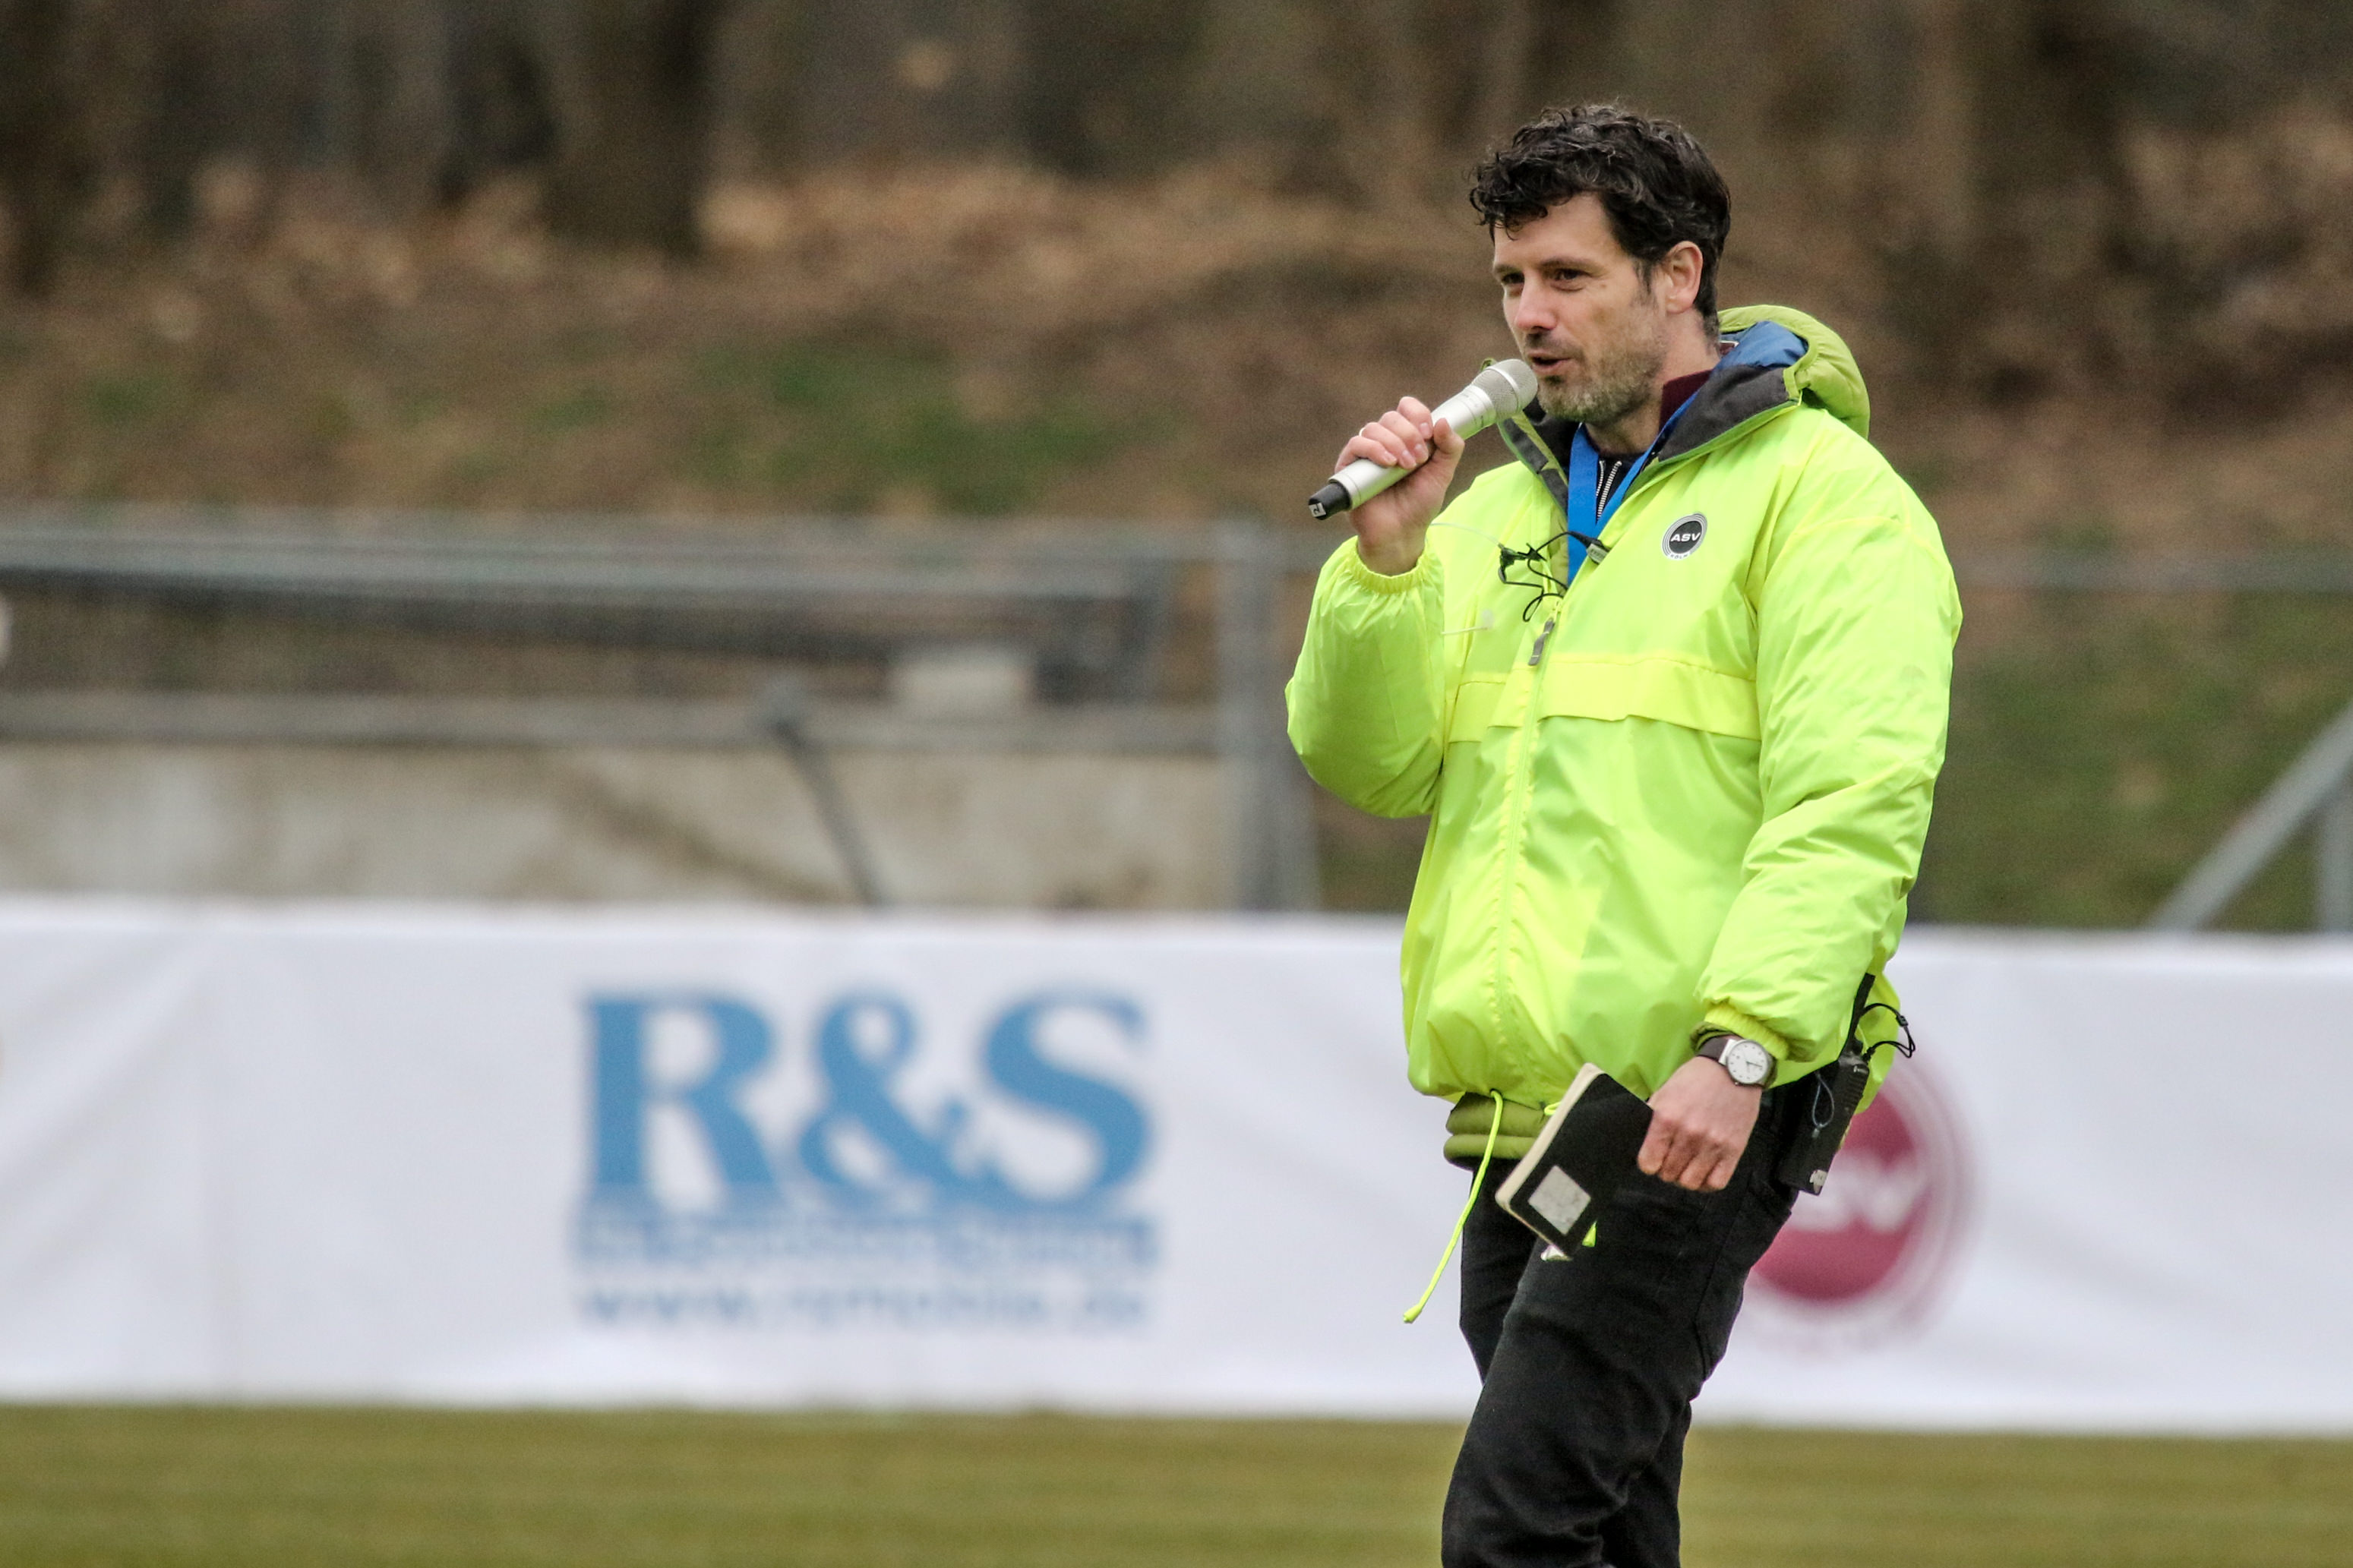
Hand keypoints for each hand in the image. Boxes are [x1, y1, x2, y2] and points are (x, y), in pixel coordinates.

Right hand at [1339, 397, 1463, 574]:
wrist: (1401, 533)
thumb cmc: (1419, 505)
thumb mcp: (1442, 474)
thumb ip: (1450, 447)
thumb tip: (1443, 420)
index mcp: (1406, 439)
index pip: (1406, 409)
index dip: (1418, 414)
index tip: (1429, 433)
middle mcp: (1385, 442)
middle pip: (1391, 417)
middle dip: (1409, 434)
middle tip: (1418, 460)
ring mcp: (1366, 454)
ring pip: (1373, 428)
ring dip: (1394, 443)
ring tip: (1405, 466)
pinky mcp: (1349, 467)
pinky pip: (1356, 444)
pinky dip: (1373, 449)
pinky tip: (1387, 463)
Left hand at [1637, 1057, 1762, 1192]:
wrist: (1732, 1069)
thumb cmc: (1695, 1079)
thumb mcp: (1665, 1092)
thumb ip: (1653, 1118)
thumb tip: (1643, 1144)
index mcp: (1666, 1118)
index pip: (1648, 1163)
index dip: (1649, 1163)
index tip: (1653, 1159)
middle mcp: (1689, 1134)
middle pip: (1668, 1174)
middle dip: (1666, 1169)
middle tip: (1671, 1160)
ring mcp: (1713, 1144)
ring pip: (1690, 1182)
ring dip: (1685, 1178)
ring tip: (1686, 1166)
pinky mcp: (1734, 1150)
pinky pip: (1716, 1183)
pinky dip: (1706, 1183)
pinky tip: (1703, 1172)